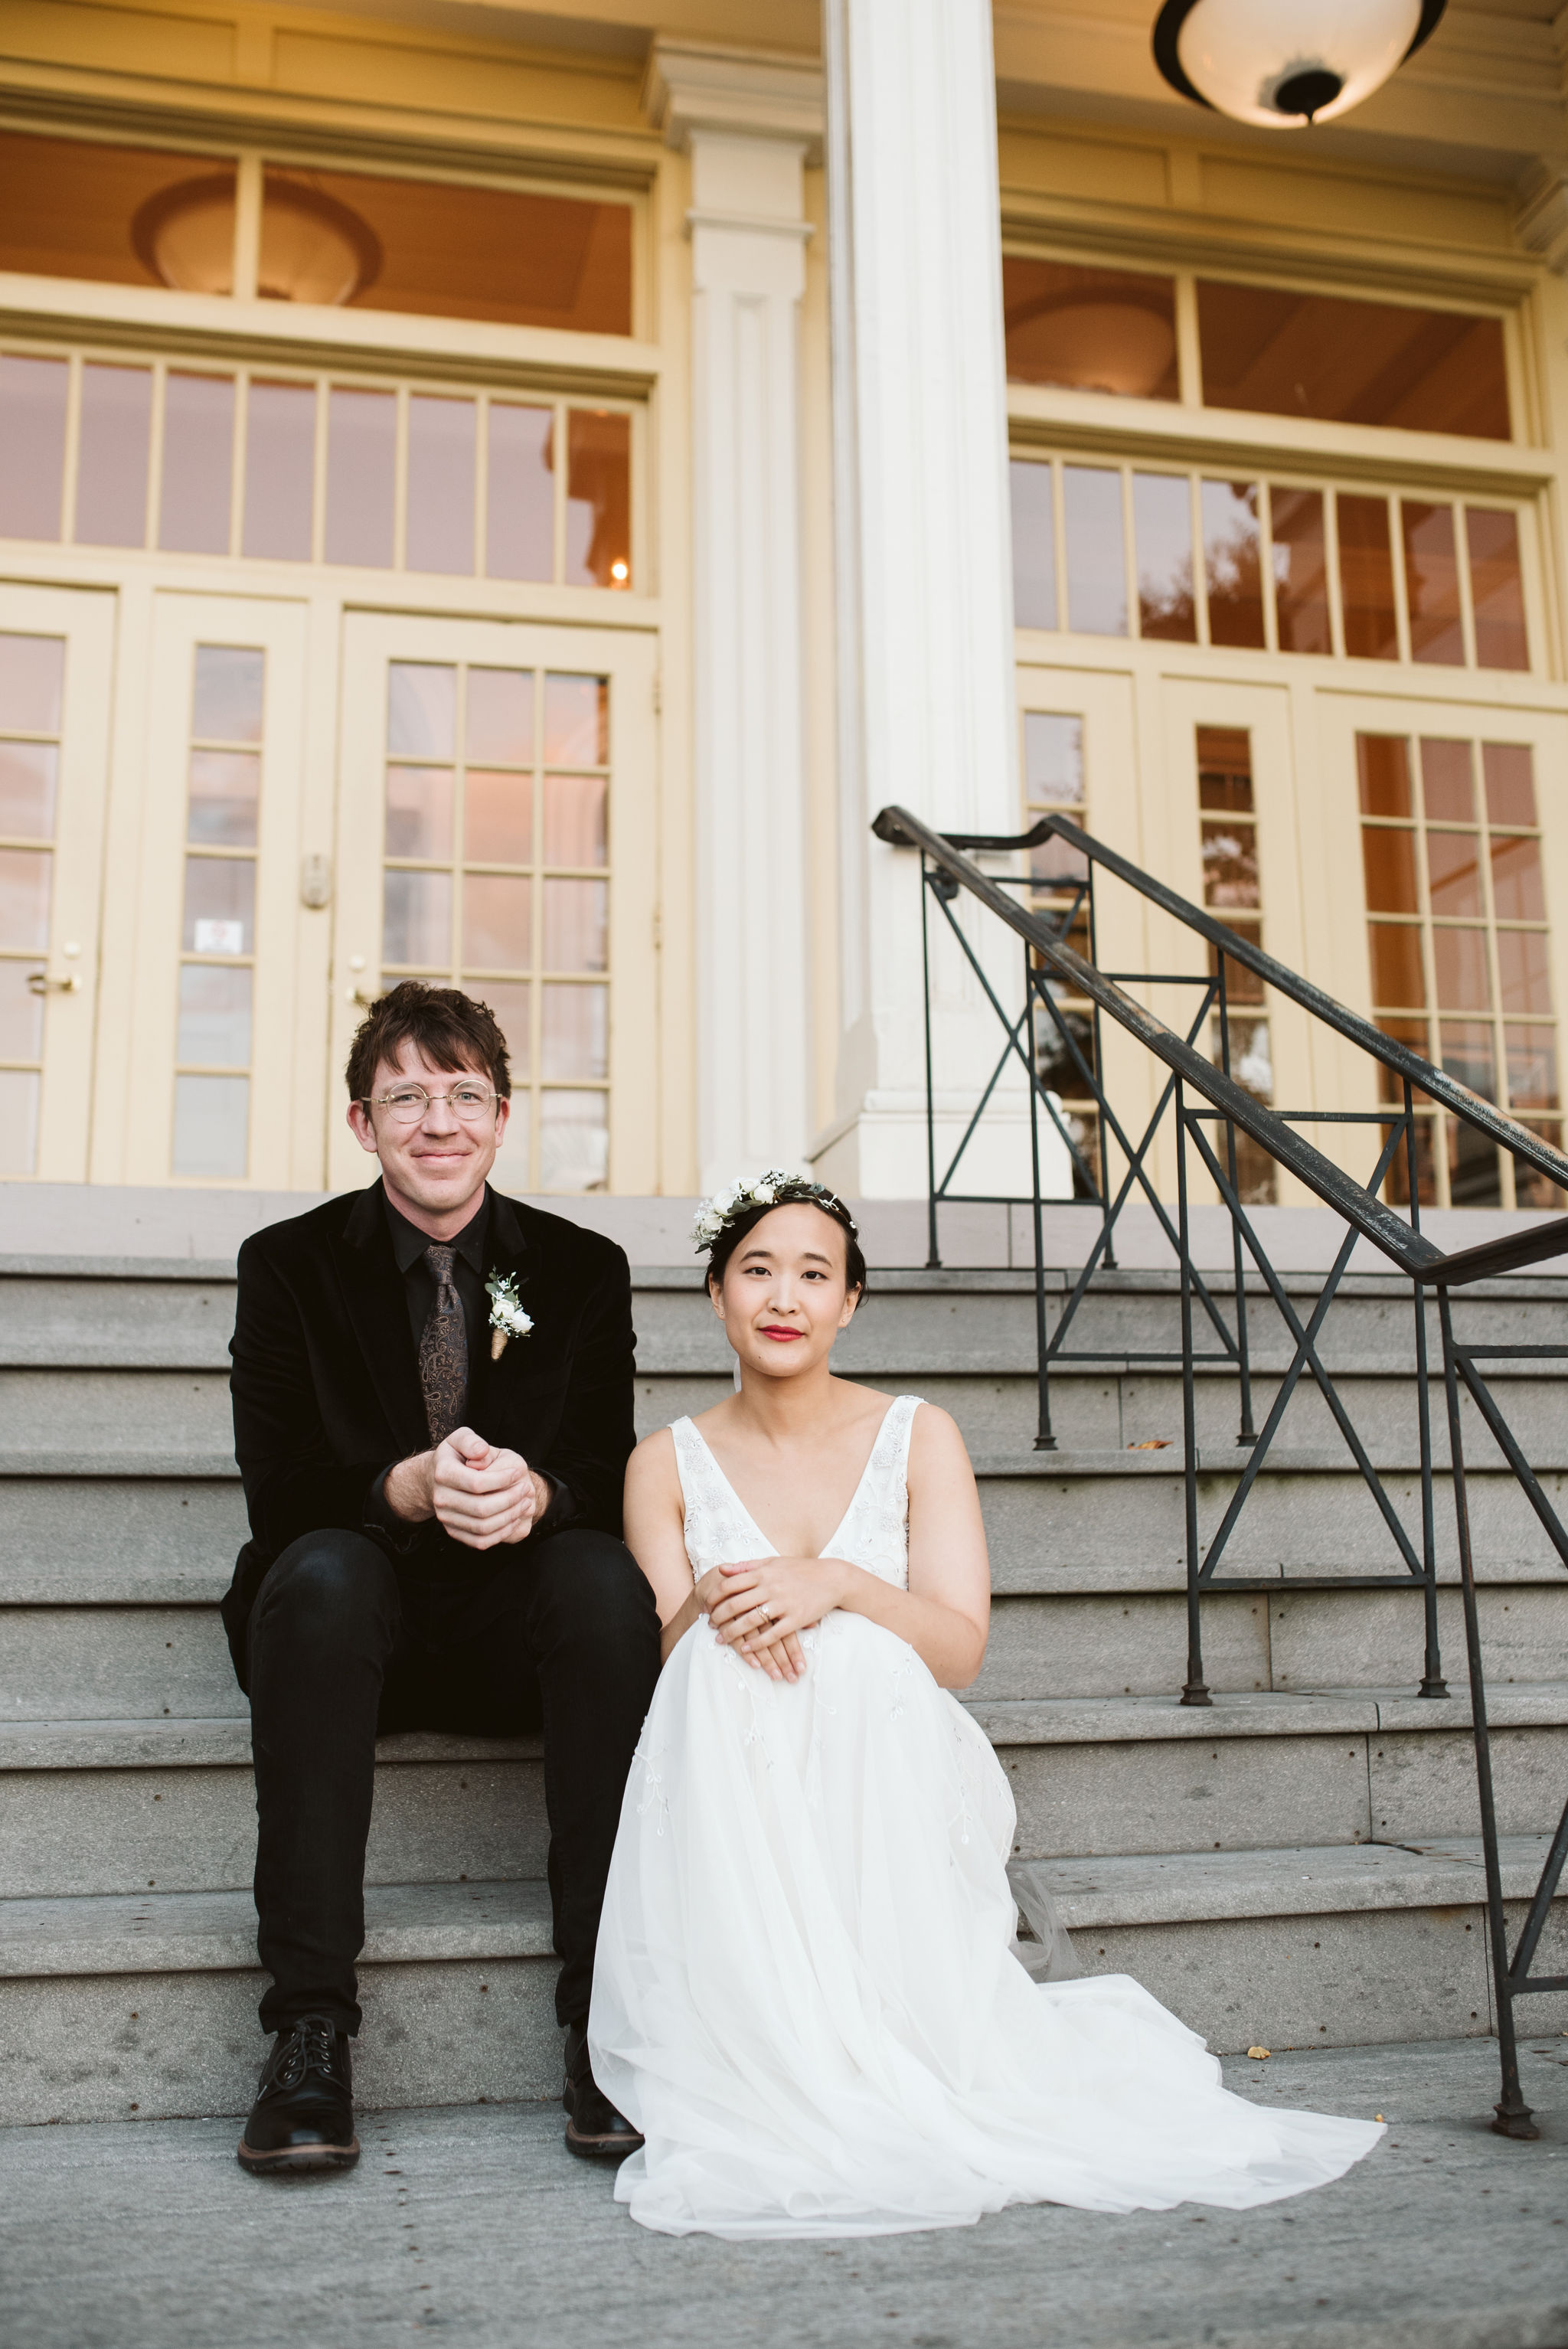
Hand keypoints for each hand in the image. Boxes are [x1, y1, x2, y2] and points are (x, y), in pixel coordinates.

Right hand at [391, 1427, 546, 1549]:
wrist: (440, 1478)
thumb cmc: (457, 1456)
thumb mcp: (461, 1438)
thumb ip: (471, 1441)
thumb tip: (482, 1451)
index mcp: (443, 1473)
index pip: (477, 1483)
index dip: (503, 1479)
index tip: (518, 1472)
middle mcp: (441, 1499)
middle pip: (481, 1508)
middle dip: (510, 1500)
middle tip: (526, 1489)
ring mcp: (446, 1518)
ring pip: (483, 1527)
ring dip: (509, 1517)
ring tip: (524, 1503)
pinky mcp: (454, 1532)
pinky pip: (480, 1541)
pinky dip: (501, 1533)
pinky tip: (513, 1518)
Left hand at [707, 1557, 843, 1682]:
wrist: (832, 1578)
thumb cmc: (800, 1569)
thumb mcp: (773, 1562)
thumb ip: (746, 1566)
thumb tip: (722, 1569)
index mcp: (763, 1573)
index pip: (730, 1585)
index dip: (714, 1596)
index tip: (707, 1605)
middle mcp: (771, 1587)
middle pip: (736, 1604)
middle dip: (719, 1616)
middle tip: (709, 1625)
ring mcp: (784, 1604)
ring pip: (751, 1621)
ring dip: (732, 1632)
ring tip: (721, 1639)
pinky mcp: (796, 1619)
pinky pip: (772, 1634)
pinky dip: (757, 1643)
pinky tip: (745, 1649)